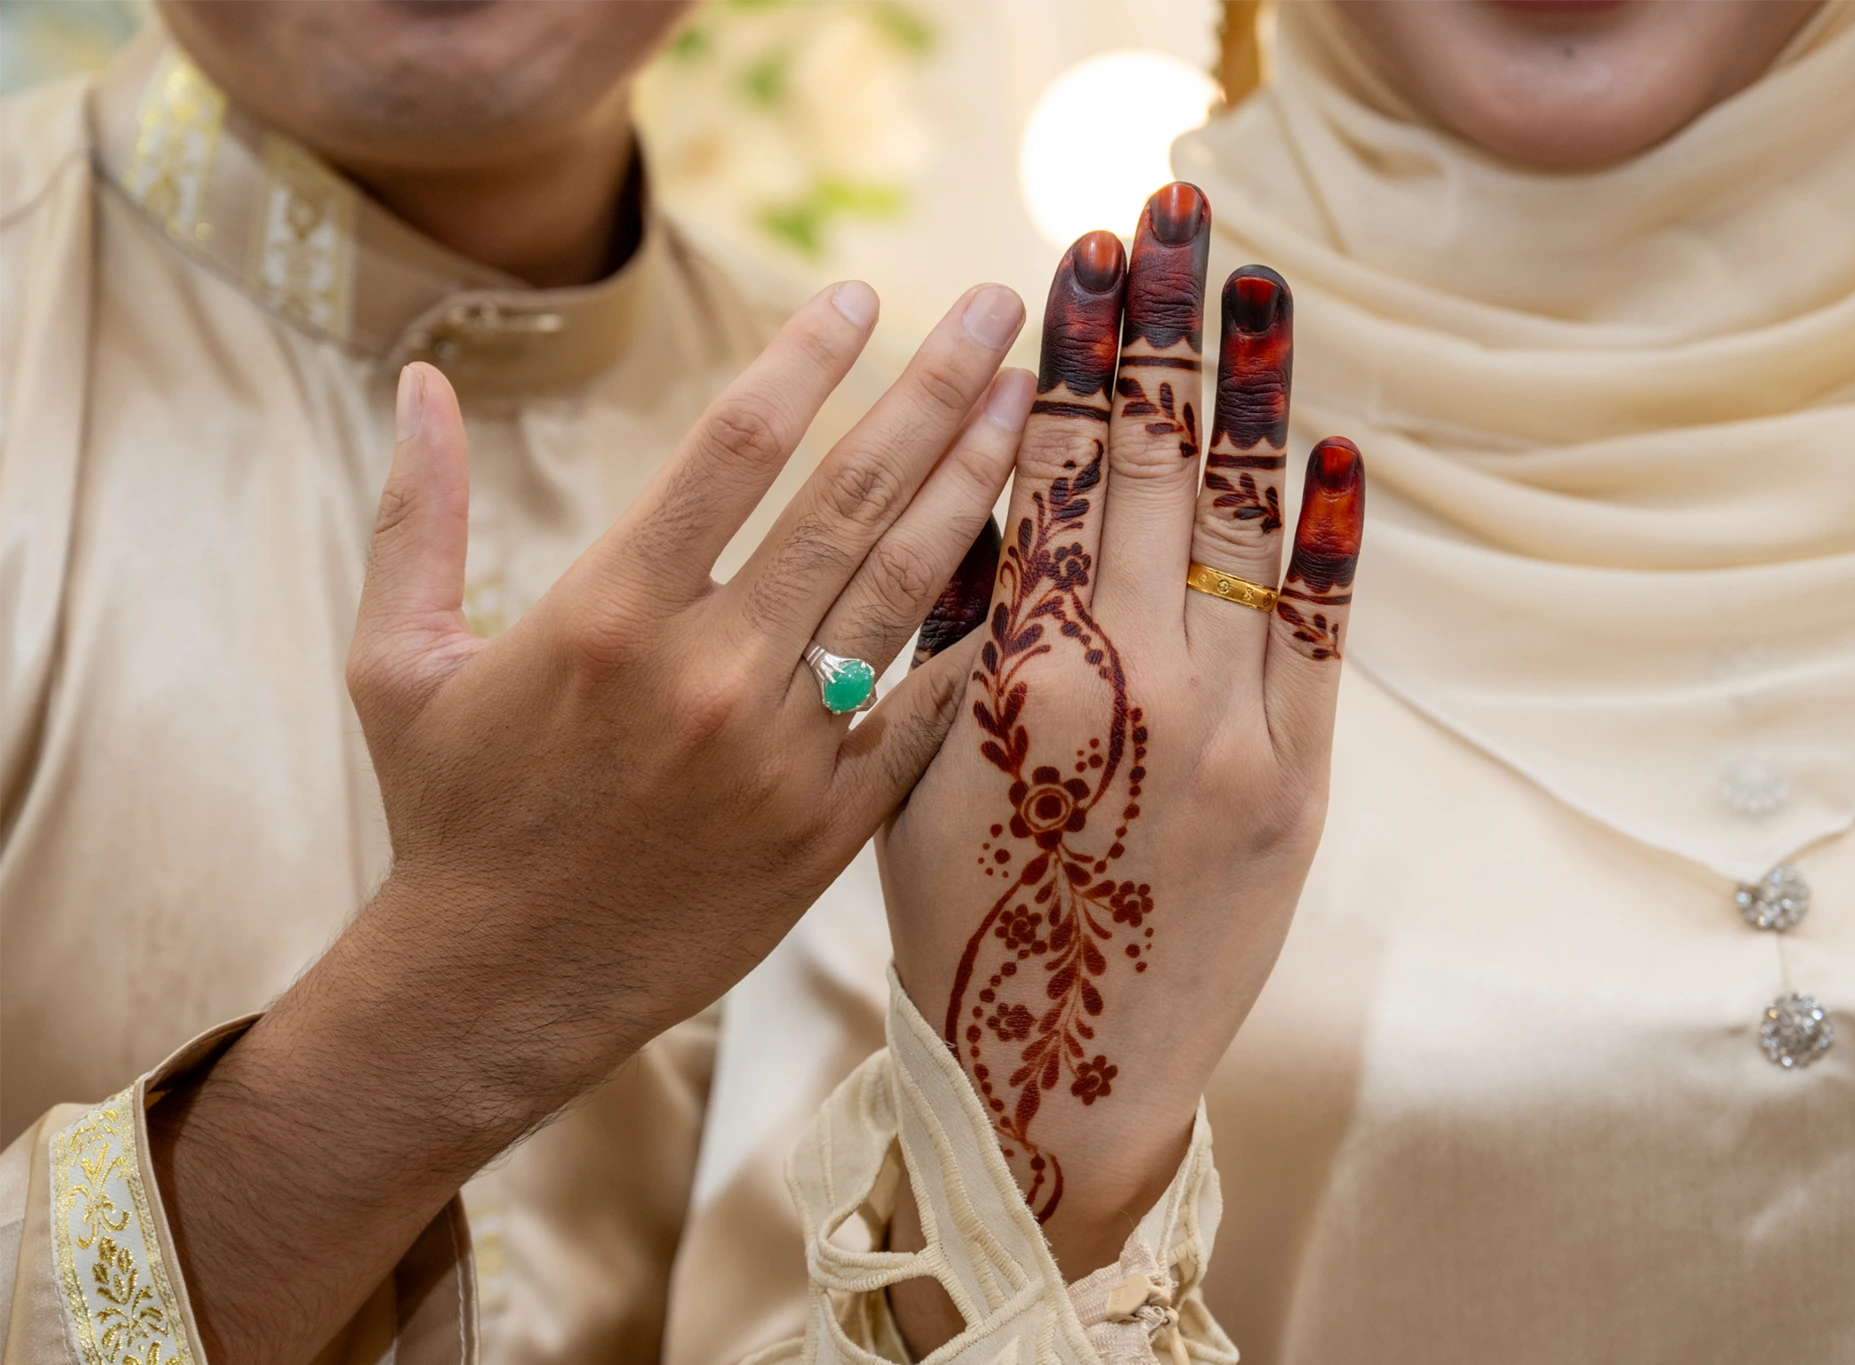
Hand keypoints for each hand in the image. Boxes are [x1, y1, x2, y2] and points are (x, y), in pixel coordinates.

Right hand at [150, 279, 1034, 1364]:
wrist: (496, 991)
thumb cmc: (448, 815)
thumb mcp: (396, 660)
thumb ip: (416, 514)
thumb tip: (418, 379)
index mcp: (605, 611)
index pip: (734, 443)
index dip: (807, 356)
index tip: (859, 293)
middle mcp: (706, 672)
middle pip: (849, 496)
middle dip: (933, 388)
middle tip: (996, 309)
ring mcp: (781, 754)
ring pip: (905, 590)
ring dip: (975, 485)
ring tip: (1030, 404)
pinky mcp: (829, 827)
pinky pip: (927, 713)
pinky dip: (983, 638)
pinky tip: (1036, 569)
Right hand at [880, 184, 1362, 1280]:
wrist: (1063, 1087)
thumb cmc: (960, 931)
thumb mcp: (913, 774)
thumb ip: (958, 634)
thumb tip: (999, 490)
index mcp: (1021, 685)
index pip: (1061, 479)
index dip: (1079, 358)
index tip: (1082, 261)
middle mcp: (1138, 692)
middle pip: (1162, 471)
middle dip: (1163, 330)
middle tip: (1170, 216)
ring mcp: (1238, 738)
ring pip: (1254, 528)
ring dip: (1257, 394)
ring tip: (1254, 283)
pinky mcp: (1303, 789)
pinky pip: (1326, 638)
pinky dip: (1333, 539)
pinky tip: (1337, 448)